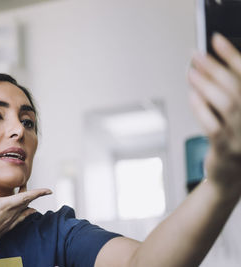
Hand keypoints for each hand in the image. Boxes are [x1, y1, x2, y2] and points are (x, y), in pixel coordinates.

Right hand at [0, 169, 51, 249]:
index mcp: (3, 205)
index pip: (26, 197)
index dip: (38, 193)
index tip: (49, 190)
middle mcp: (9, 214)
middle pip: (26, 202)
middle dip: (30, 192)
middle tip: (25, 183)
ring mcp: (9, 222)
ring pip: (24, 210)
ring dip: (27, 202)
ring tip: (28, 195)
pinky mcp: (6, 229)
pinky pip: (21, 219)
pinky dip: (27, 213)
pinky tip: (30, 212)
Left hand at [188, 33, 240, 194]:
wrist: (231, 177)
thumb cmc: (233, 140)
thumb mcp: (237, 115)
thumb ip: (229, 91)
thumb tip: (208, 67)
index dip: (232, 55)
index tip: (215, 39)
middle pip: (235, 87)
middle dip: (213, 66)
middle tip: (195, 54)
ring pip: (225, 104)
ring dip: (205, 84)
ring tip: (191, 71)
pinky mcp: (224, 149)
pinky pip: (212, 125)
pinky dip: (200, 108)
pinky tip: (191, 96)